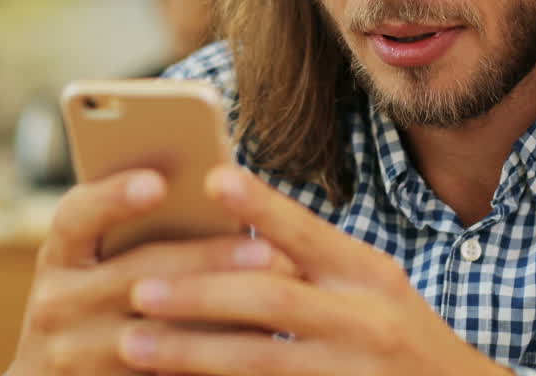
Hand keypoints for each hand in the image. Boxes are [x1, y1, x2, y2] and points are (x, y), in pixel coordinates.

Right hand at [7, 169, 296, 375]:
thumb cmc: (102, 295)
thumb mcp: (100, 259)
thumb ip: (140, 226)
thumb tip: (218, 185)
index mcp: (59, 255)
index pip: (76, 217)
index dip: (113, 198)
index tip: (159, 183)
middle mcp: (57, 304)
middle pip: (136, 277)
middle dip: (206, 260)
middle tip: (268, 249)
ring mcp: (75, 354)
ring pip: (159, 336)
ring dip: (223, 316)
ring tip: (276, 297)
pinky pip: (168, 375)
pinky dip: (213, 358)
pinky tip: (259, 343)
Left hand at [117, 166, 514, 375]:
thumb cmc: (401, 336)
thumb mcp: (375, 286)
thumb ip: (316, 261)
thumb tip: (237, 229)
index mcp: (370, 274)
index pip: (308, 232)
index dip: (261, 206)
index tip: (212, 179)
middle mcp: (366, 320)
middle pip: (272, 300)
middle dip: (199, 294)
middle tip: (138, 288)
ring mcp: (352, 373)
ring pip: (259, 361)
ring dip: (190, 352)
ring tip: (134, 345)